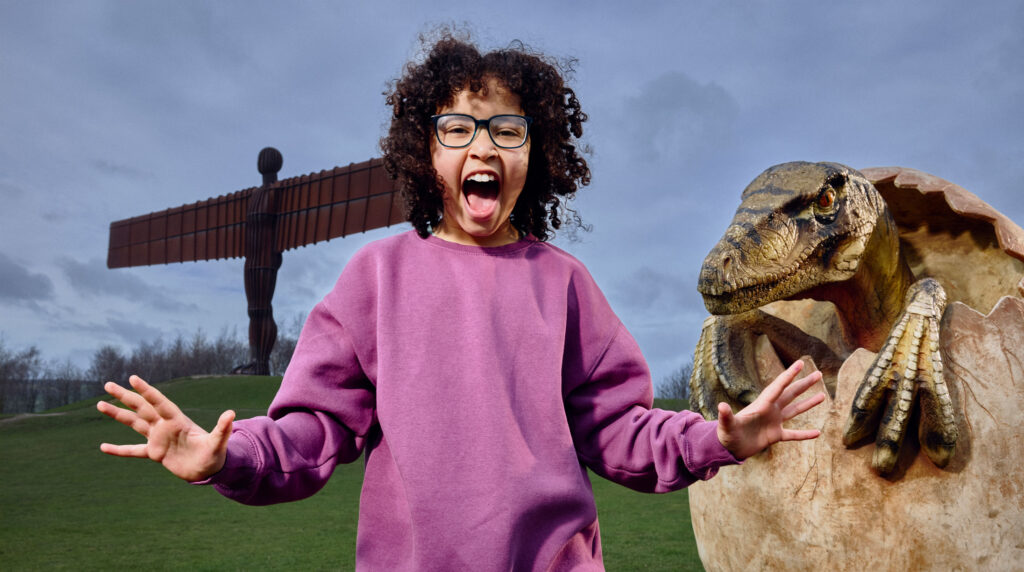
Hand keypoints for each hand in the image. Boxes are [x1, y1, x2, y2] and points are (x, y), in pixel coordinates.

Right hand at [97, 375, 234, 481]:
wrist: (210, 469)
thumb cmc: (215, 454)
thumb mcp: (218, 442)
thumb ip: (222, 428)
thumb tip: (231, 413)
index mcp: (177, 421)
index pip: (159, 402)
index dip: (147, 391)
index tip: (133, 378)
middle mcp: (165, 426)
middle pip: (141, 407)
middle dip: (125, 396)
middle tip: (108, 384)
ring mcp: (158, 438)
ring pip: (134, 423)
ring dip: (118, 414)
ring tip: (100, 404)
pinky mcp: (155, 453)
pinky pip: (133, 450)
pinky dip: (119, 449)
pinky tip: (103, 447)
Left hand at [716, 361, 824, 459]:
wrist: (728, 448)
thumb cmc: (726, 434)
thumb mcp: (726, 424)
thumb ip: (726, 415)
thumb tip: (721, 406)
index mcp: (762, 405)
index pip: (778, 387)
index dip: (789, 375)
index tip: (800, 363)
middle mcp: (770, 410)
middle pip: (791, 394)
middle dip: (804, 384)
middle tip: (818, 374)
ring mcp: (774, 422)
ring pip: (795, 410)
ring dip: (808, 403)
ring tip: (822, 395)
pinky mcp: (775, 435)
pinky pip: (794, 434)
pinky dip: (805, 434)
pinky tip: (818, 433)